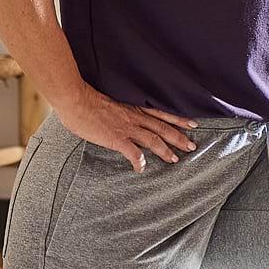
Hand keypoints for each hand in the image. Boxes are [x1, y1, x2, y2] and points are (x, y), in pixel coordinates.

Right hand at [56, 87, 197, 173]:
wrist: (75, 100)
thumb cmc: (87, 99)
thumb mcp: (110, 101)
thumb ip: (119, 110)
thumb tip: (119, 117)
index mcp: (133, 107)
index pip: (161, 113)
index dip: (178, 119)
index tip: (192, 123)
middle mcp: (134, 117)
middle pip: (163, 128)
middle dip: (179, 138)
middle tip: (192, 146)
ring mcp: (126, 128)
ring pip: (154, 140)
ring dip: (166, 150)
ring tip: (175, 159)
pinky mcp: (116, 138)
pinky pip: (133, 153)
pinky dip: (139, 162)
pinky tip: (141, 169)